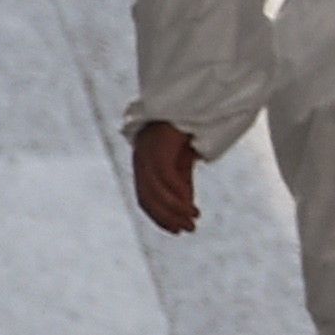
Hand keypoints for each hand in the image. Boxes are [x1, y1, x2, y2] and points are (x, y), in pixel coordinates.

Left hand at [129, 121, 203, 235]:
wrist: (187, 102)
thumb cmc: (184, 131)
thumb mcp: (184, 162)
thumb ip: (182, 183)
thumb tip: (186, 208)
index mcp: (143, 167)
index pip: (146, 199)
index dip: (160, 218)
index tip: (178, 231)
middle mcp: (141, 163)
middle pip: (148, 199)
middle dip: (168, 218)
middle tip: (189, 229)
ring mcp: (146, 155)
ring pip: (156, 191)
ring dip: (175, 209)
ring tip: (194, 219)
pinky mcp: (157, 148)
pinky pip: (165, 177)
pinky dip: (177, 194)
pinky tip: (190, 203)